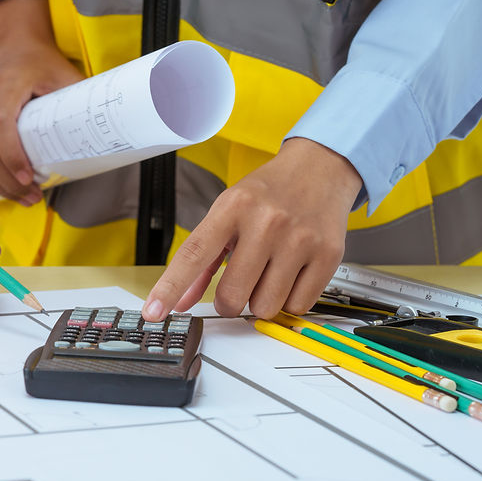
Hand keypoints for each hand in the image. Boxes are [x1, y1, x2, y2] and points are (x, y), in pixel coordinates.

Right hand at [0, 0, 82, 202]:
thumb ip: (81, 101)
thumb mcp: (64, 75)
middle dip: (6, 177)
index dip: (11, 153)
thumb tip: (110, 132)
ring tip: (20, 197)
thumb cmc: (40, 61)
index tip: (28, 177)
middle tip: (31, 197)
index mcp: (6, 83)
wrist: (14, 43)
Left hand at [142, 138, 362, 320]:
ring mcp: (299, 239)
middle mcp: (266, 222)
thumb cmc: (268, 194)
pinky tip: (291, 274)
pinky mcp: (328, 255)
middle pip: (232, 294)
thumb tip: (182, 300)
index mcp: (232, 207)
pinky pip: (297, 306)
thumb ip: (203, 260)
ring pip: (265, 306)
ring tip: (269, 272)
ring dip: (261, 300)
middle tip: (239, 282)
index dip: (170, 287)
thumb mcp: (227, 212)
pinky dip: (289, 300)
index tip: (153, 312)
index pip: (194, 255)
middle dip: (229, 300)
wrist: (320, 168)